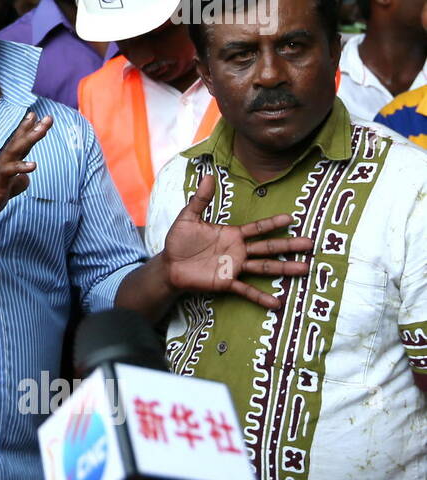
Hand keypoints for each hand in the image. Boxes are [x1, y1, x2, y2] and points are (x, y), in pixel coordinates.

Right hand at [0, 111, 52, 228]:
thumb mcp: (5, 190)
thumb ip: (17, 182)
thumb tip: (26, 178)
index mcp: (4, 164)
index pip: (17, 144)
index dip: (27, 129)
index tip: (35, 115)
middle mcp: (1, 164)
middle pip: (19, 143)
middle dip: (34, 129)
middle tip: (49, 117)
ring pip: (15, 151)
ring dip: (29, 139)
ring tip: (43, 129)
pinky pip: (9, 172)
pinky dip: (21, 167)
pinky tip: (33, 165)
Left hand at [161, 174, 313, 307]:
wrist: (169, 265)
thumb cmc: (180, 241)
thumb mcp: (188, 217)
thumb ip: (200, 199)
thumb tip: (208, 175)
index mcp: (233, 234)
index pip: (258, 228)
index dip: (273, 223)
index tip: (291, 218)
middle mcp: (238, 251)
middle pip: (268, 247)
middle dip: (288, 245)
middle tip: (309, 243)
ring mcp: (234, 267)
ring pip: (264, 267)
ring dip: (284, 269)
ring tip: (304, 269)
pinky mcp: (226, 282)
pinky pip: (246, 291)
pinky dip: (260, 297)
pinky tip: (277, 303)